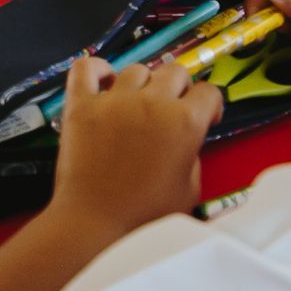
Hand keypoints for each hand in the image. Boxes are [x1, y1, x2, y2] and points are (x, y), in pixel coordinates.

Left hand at [48, 57, 222, 236]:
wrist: (95, 223)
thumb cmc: (146, 216)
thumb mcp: (190, 190)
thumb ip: (192, 154)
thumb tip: (183, 139)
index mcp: (185, 123)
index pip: (208, 91)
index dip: (210, 105)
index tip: (204, 117)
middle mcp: (152, 103)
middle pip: (175, 72)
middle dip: (180, 89)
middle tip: (171, 111)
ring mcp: (114, 100)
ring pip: (136, 69)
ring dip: (143, 84)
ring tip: (137, 105)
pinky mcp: (81, 104)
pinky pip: (86, 67)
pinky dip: (96, 68)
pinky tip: (104, 80)